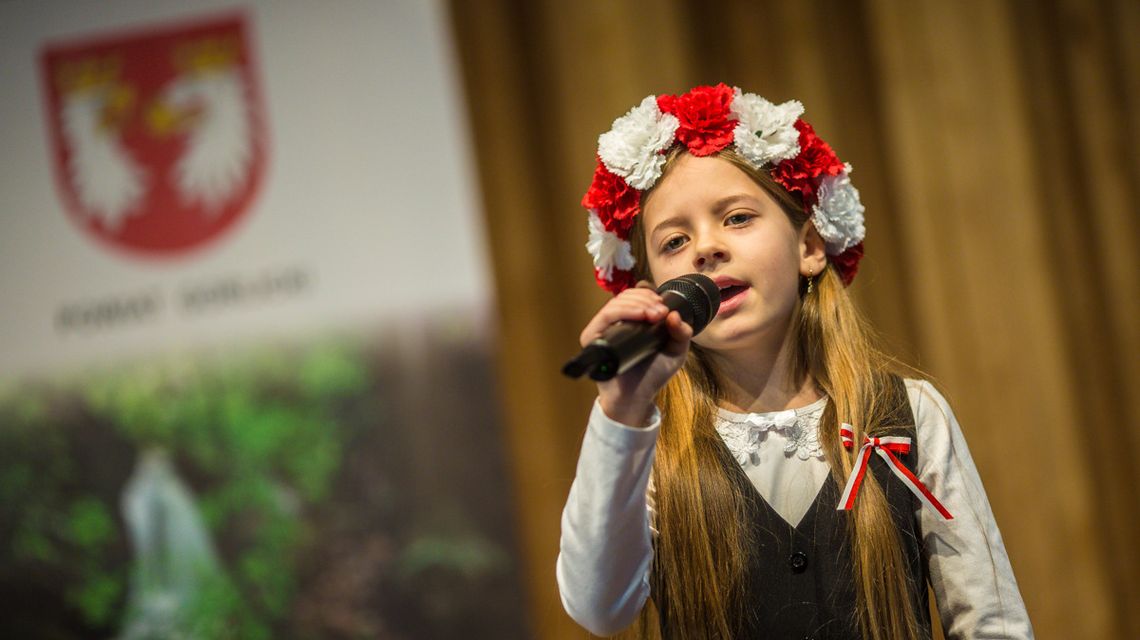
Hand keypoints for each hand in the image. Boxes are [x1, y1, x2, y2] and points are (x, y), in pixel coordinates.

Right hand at [578, 281, 692, 426]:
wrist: (637, 398)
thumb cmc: (652, 375)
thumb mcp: (675, 352)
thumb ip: (682, 333)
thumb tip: (674, 314)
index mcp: (630, 321)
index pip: (633, 296)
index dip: (647, 294)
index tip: (663, 305)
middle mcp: (614, 323)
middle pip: (625, 296)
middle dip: (646, 299)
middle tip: (661, 311)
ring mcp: (602, 330)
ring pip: (615, 303)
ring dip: (638, 303)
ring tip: (655, 314)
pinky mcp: (592, 338)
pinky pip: (604, 317)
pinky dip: (623, 311)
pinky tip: (640, 315)